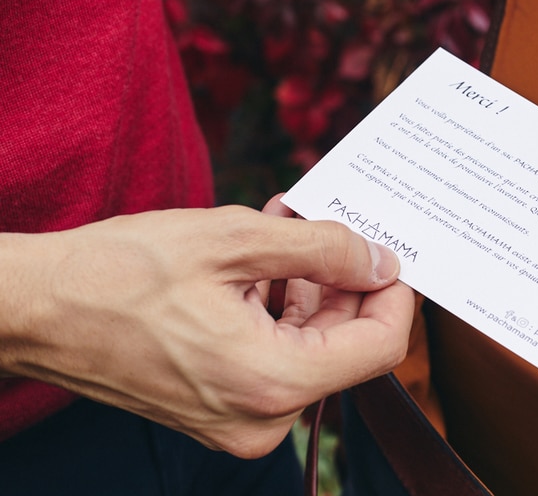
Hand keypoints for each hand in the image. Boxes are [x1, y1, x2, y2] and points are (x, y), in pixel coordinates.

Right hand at [0, 205, 414, 457]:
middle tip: (332, 225)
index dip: (395, 293)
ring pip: (310, 346)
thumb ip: (324, 250)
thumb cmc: (120, 273)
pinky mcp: (219, 406)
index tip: (390, 252)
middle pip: (344, 345)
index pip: (379, 346)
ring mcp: (239, 418)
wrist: (36, 308)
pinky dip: (279, 307)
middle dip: (345, 280)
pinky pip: (274, 355)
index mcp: (273, 382)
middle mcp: (262, 417)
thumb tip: (382, 261)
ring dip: (309, 287)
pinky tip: (264, 260)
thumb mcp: (235, 240)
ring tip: (290, 230)